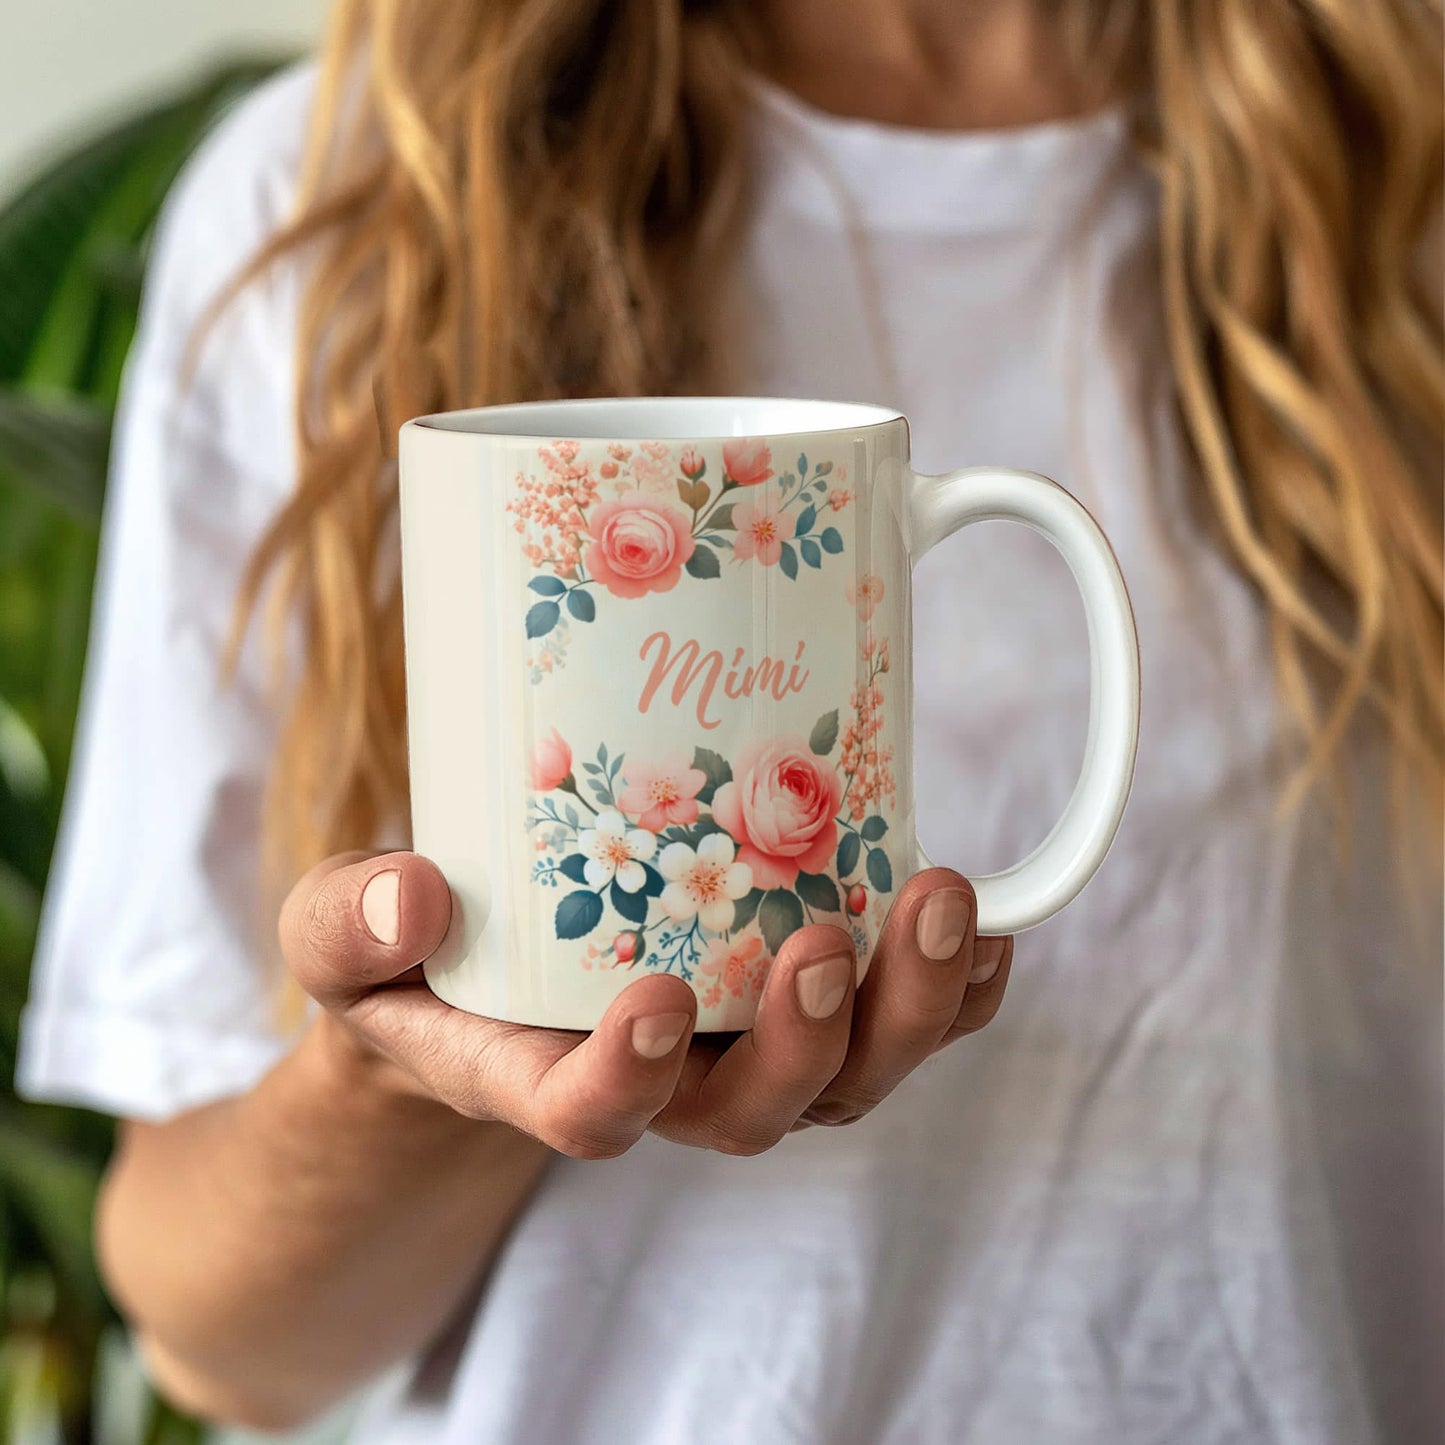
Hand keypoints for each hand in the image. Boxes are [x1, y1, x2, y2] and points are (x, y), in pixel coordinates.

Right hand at [281, 852, 1011, 1157]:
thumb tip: (412, 890)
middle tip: (825, 941)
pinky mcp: (793, 1005)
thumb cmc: (412, 961)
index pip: (588, 1120)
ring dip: (905, 1008)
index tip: (655, 1002)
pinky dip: (954, 996)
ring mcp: (737, 1051)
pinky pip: (893, 1029)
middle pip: (755, 1114)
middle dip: (806, 1043)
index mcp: (537, 1076)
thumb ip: (347, 922)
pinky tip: (989, 932)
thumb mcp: (342, 936)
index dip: (628, 1085)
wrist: (480, 974)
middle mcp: (658, 1084)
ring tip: (942, 903)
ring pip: (844, 1078)